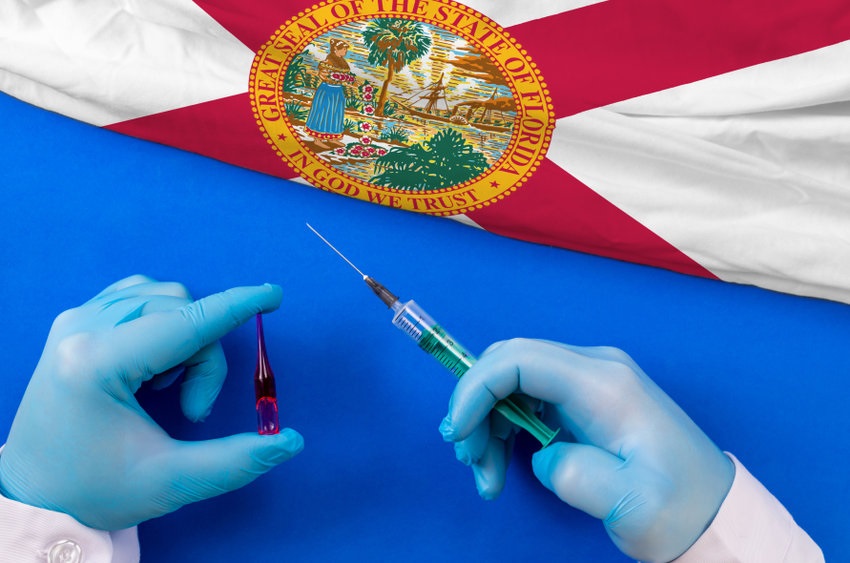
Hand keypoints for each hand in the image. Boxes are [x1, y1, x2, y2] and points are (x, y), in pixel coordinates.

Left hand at [0, 275, 303, 529]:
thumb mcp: (169, 482)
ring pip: (162, 297)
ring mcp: (73, 319)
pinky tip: (154, 361)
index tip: (274, 294)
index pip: (186, 321)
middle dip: (203, 357)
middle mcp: (80, 328)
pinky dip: (162, 321)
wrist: (34, 495)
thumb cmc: (94, 490)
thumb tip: (290, 441)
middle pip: (179, 311)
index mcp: (96, 362)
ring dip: (184, 337)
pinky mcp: (73, 322)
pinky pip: (137, 295)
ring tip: (165, 387)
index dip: (237, 306)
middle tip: (191, 410)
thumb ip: (235, 461)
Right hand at [439, 339, 733, 562]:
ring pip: (513, 378)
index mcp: (604, 385)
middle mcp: (595, 369)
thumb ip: (577, 475)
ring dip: (487, 421)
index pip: (519, 359)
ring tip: (487, 475)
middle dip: (476, 405)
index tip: (459, 435)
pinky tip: (503, 462)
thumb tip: (543, 455)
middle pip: (509, 361)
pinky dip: (505, 425)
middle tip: (470, 460)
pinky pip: (528, 395)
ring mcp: (590, 380)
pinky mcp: (585, 398)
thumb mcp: (633, 504)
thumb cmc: (679, 509)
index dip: (475, 388)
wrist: (715, 512)